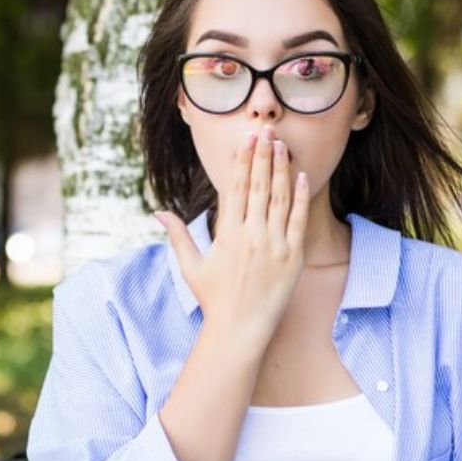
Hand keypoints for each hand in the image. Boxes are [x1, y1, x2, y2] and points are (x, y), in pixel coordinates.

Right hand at [155, 125, 308, 348]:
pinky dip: (300, 198)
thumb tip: (159, 213)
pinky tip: (302, 177)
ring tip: (283, 146)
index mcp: (227, 235)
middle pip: (258, 187)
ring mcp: (273, 246)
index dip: (242, 162)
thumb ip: (179, 236)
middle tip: (266, 131)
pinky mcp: (292, 257)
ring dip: (281, 170)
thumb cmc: (215, 300)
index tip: (246, 140)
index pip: (236, 189)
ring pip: (279, 199)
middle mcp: (251, 236)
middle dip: (262, 156)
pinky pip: (298, 221)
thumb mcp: (192, 267)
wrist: (240, 329)